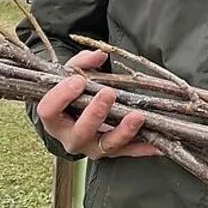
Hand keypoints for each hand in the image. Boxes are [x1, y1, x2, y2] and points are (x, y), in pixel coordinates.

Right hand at [35, 49, 160, 158]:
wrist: (74, 119)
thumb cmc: (70, 94)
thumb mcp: (70, 75)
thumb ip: (82, 63)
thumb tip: (100, 55)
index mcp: (54, 119)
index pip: (50, 111)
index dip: (61, 96)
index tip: (77, 81)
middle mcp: (71, 138)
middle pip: (81, 132)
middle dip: (95, 113)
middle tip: (109, 93)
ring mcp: (92, 148)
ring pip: (107, 146)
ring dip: (124, 131)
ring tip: (138, 116)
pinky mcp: (112, 152)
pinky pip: (129, 152)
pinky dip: (144, 148)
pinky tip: (158, 144)